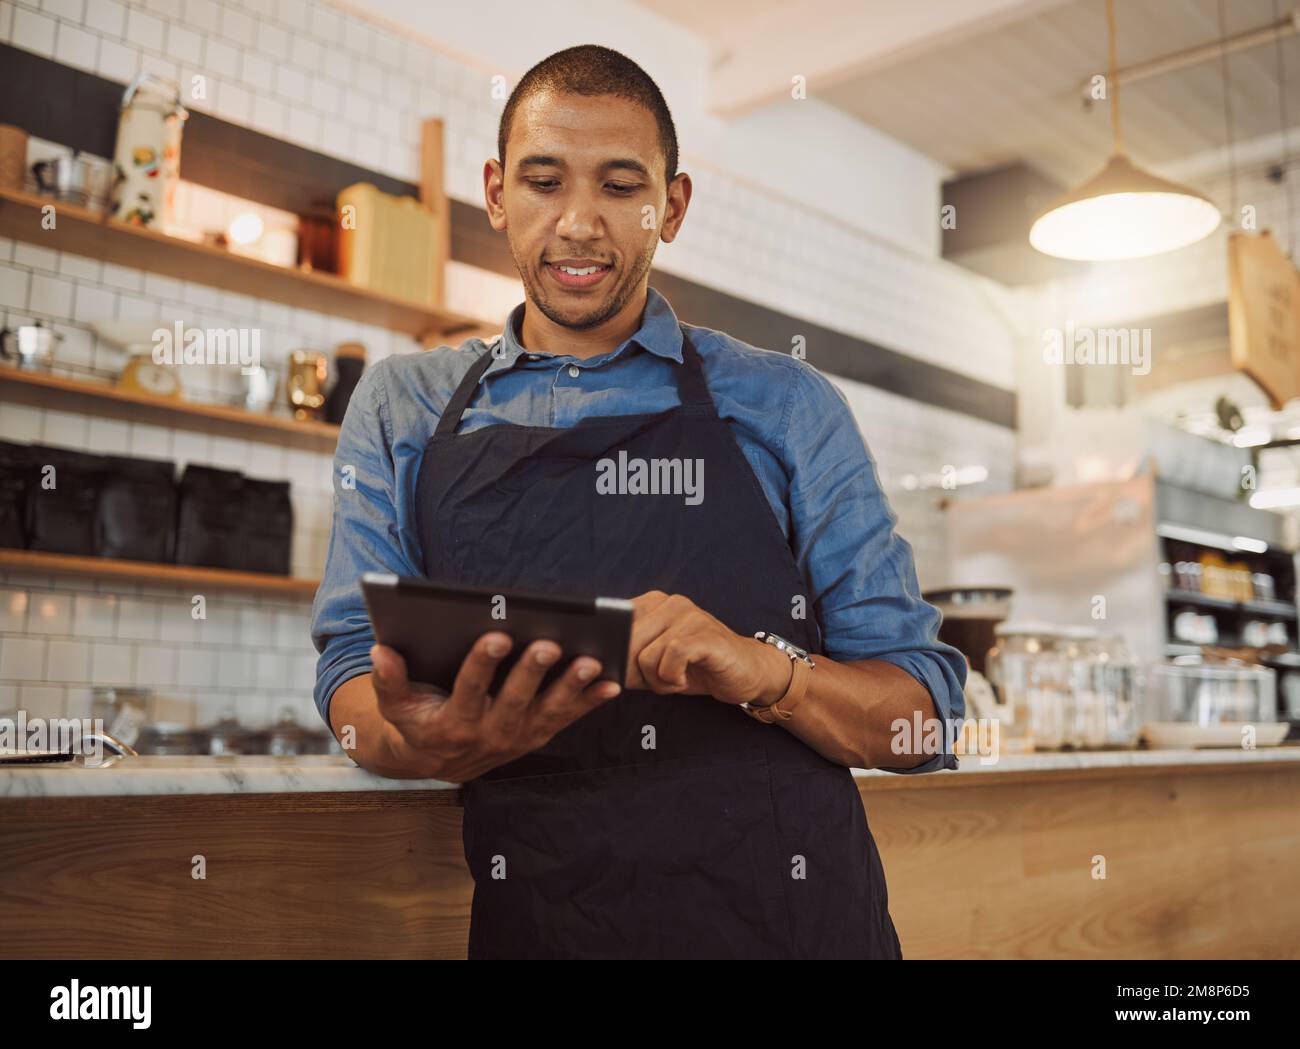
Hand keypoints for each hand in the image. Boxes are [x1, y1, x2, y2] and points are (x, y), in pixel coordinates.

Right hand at [370, 633, 620, 782]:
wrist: (438, 762)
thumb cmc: (417, 720)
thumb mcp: (395, 705)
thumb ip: (388, 679)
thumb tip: (380, 649)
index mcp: (452, 724)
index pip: (469, 690)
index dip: (482, 664)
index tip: (496, 636)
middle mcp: (488, 735)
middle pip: (514, 701)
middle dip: (532, 672)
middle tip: (549, 644)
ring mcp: (518, 738)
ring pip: (547, 712)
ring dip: (570, 688)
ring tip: (589, 663)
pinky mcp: (538, 735)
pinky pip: (568, 719)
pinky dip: (590, 702)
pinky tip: (611, 683)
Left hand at [625, 591, 793, 705]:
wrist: (746, 671)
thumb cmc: (695, 668)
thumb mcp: (655, 663)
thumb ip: (627, 659)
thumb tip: (596, 666)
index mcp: (653, 603)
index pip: (612, 624)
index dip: (609, 650)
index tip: (612, 669)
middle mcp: (670, 602)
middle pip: (625, 643)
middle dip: (634, 673)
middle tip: (659, 681)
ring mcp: (689, 615)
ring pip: (644, 655)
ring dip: (656, 680)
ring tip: (676, 679)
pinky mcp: (705, 635)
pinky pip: (671, 658)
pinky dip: (672, 679)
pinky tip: (685, 679)